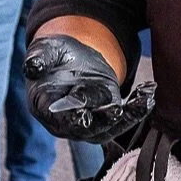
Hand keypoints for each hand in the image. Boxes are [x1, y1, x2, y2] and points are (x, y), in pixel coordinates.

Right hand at [25, 34, 154, 141]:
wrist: (70, 58)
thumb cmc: (52, 56)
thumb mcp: (44, 52)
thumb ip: (39, 59)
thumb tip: (31, 66)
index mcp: (46, 108)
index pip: (58, 118)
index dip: (69, 117)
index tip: (80, 112)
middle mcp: (68, 122)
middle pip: (87, 128)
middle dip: (103, 119)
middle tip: (117, 109)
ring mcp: (90, 122)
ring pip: (110, 127)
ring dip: (129, 115)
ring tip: (144, 98)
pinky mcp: (108, 114)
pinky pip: (125, 117)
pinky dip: (138, 108)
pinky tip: (149, 94)